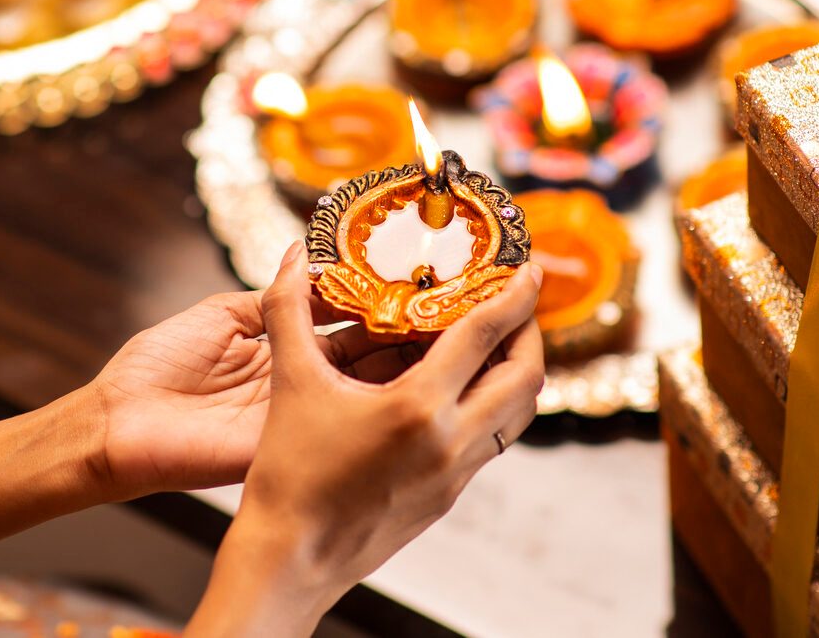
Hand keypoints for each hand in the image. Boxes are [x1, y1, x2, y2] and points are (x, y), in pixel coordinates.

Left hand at [79, 280, 420, 500]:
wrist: (115, 421)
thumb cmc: (156, 368)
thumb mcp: (224, 314)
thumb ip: (278, 297)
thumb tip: (310, 259)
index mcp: (286, 352)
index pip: (348, 326)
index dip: (380, 307)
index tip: (417, 285)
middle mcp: (301, 385)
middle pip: (367, 359)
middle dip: (405, 335)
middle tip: (447, 310)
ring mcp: (297, 417)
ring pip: (362, 391)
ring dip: (401, 367)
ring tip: (443, 336)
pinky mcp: (286, 444)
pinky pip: (335, 422)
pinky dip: (371, 403)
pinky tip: (406, 379)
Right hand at [187, 242, 543, 637]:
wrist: (290, 561)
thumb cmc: (289, 478)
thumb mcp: (291, 384)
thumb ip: (289, 311)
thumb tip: (291, 256)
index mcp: (418, 409)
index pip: (485, 336)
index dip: (513, 296)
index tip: (528, 270)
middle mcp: (451, 442)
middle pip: (524, 376)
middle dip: (529, 332)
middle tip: (515, 303)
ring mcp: (456, 473)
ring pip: (517, 413)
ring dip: (517, 371)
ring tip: (495, 341)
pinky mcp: (451, 495)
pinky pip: (493, 439)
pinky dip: (494, 404)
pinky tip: (463, 388)